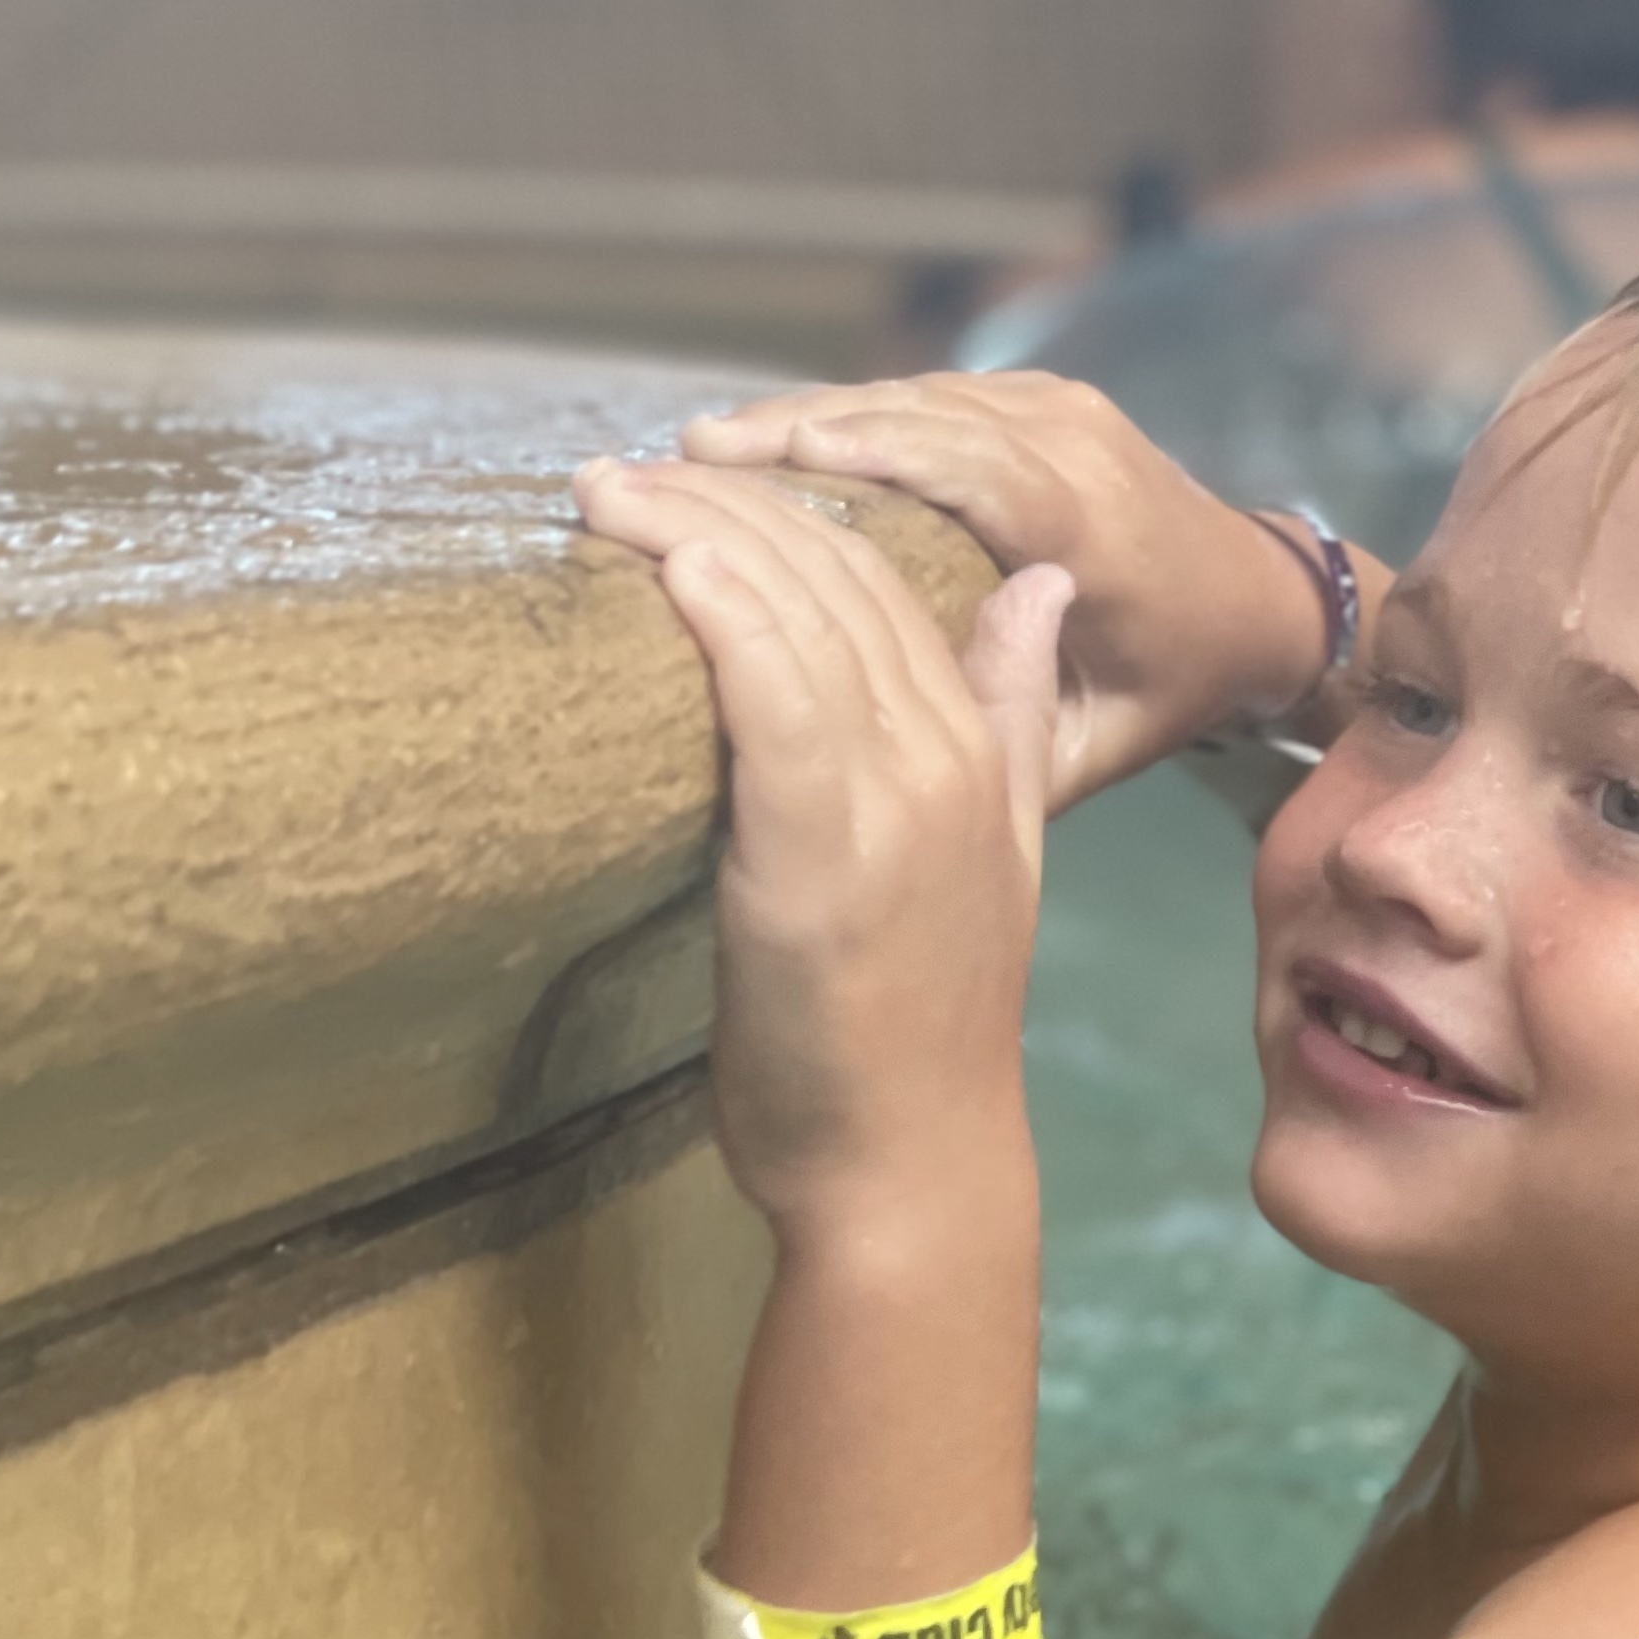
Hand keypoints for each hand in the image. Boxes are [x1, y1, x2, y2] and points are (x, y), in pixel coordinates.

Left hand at [574, 458, 1069, 1230]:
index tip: (690, 479)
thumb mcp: (990, 863)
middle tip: (617, 470)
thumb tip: (1033, 592)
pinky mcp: (822, 854)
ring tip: (605, 490)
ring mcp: (893, 803)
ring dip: (696, 532)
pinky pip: (775, 696)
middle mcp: (945, 761)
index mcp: (978, 757)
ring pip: (800, 616)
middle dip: (725, 500)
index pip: (891, 583)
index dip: (792, 512)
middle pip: (837, 579)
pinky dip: (724, 612)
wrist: (914, 1167)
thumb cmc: (917, 1041)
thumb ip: (1006, 720)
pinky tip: (672, 559)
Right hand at [672, 372, 1356, 809]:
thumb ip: (1011, 740)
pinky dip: (851, 415)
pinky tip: (772, 439)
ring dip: (805, 416)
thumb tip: (899, 754)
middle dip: (790, 431)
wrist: (1257, 604)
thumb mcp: (1097, 745)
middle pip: (912, 415)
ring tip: (700, 445)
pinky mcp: (1039, 398)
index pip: (958, 468)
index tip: (746, 464)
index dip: (853, 457)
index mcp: (1085, 528)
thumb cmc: (1169, 692)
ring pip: (910, 396)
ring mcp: (1056, 408)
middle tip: (678, 455)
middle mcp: (1071, 445)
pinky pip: (929, 396)